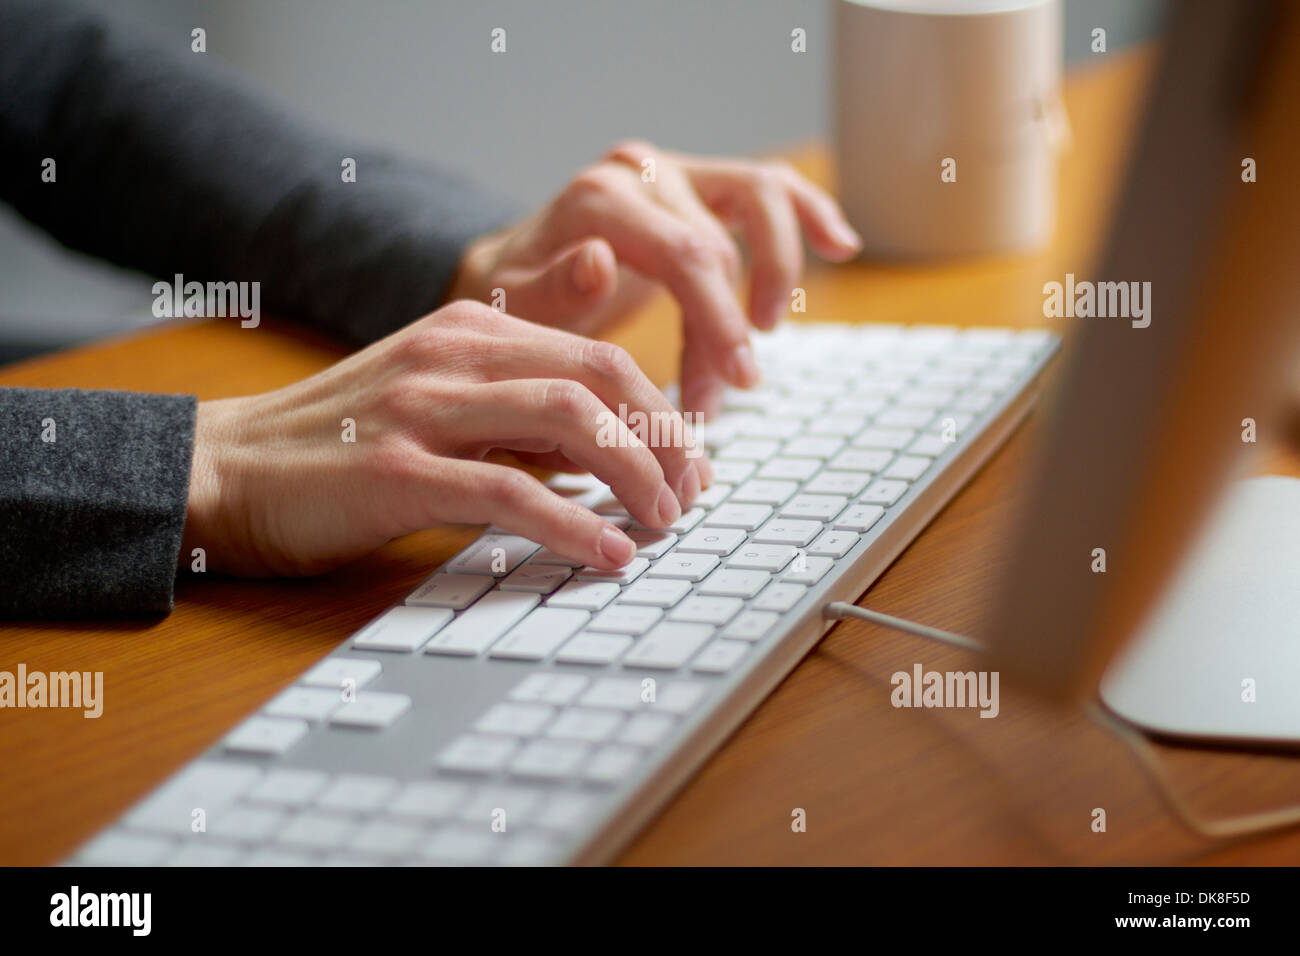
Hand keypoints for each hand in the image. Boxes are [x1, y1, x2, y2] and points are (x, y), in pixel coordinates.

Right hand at [182, 301, 706, 576]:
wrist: (225, 468)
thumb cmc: (338, 444)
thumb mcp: (434, 400)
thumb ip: (512, 410)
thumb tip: (602, 449)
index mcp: (470, 331)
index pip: (597, 357)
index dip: (659, 411)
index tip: (690, 462)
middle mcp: (454, 355)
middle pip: (601, 380)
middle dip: (665, 440)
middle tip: (692, 494)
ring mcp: (425, 408)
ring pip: (570, 423)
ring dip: (636, 477)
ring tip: (665, 522)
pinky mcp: (399, 471)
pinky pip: (511, 494)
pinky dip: (574, 525)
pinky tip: (608, 553)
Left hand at [448, 140, 861, 416]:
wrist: (516, 266)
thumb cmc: (519, 292)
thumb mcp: (516, 302)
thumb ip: (552, 289)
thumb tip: (600, 260)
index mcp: (600, 196)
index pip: (685, 254)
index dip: (719, 321)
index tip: (733, 383)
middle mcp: (643, 170)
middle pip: (720, 245)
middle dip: (730, 329)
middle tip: (729, 392)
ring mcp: (678, 171)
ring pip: (762, 197)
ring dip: (779, 272)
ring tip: (769, 334)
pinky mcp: (702, 183)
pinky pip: (769, 186)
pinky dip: (809, 213)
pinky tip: (842, 246)